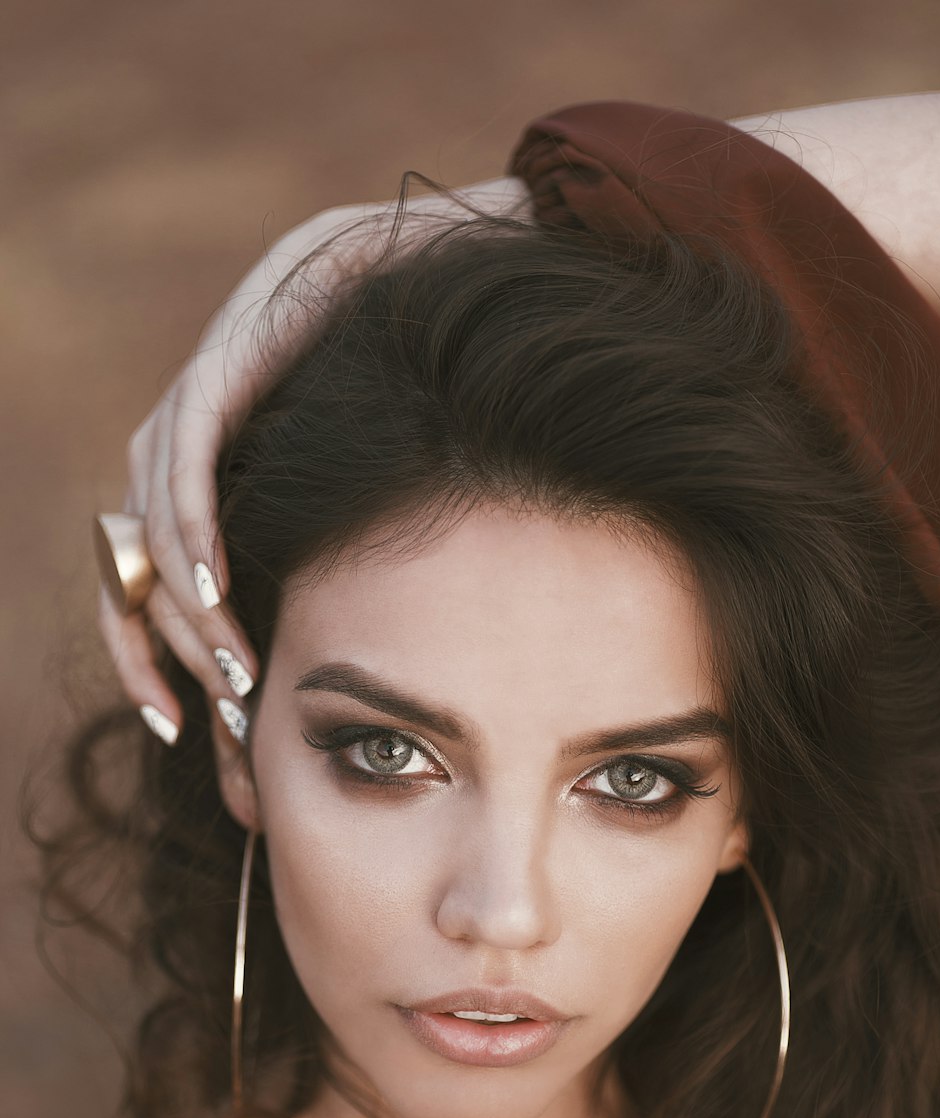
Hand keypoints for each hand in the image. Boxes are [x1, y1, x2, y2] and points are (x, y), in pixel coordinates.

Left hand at [101, 176, 532, 749]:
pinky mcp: (244, 338)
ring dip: (188, 605)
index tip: (182, 729)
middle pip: (134, 554)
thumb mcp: (403, 503)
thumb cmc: (475, 392)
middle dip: (165, 653)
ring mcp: (218, 373)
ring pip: (155, 509)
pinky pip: (189, 445)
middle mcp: (206, 421)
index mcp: (233, 466)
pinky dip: (193, 523)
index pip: (151, 573)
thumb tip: (363, 667)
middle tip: (216, 731)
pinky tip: (217, 591)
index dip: (149, 653)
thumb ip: (359, 565)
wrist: (504, 263)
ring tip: (236, 681)